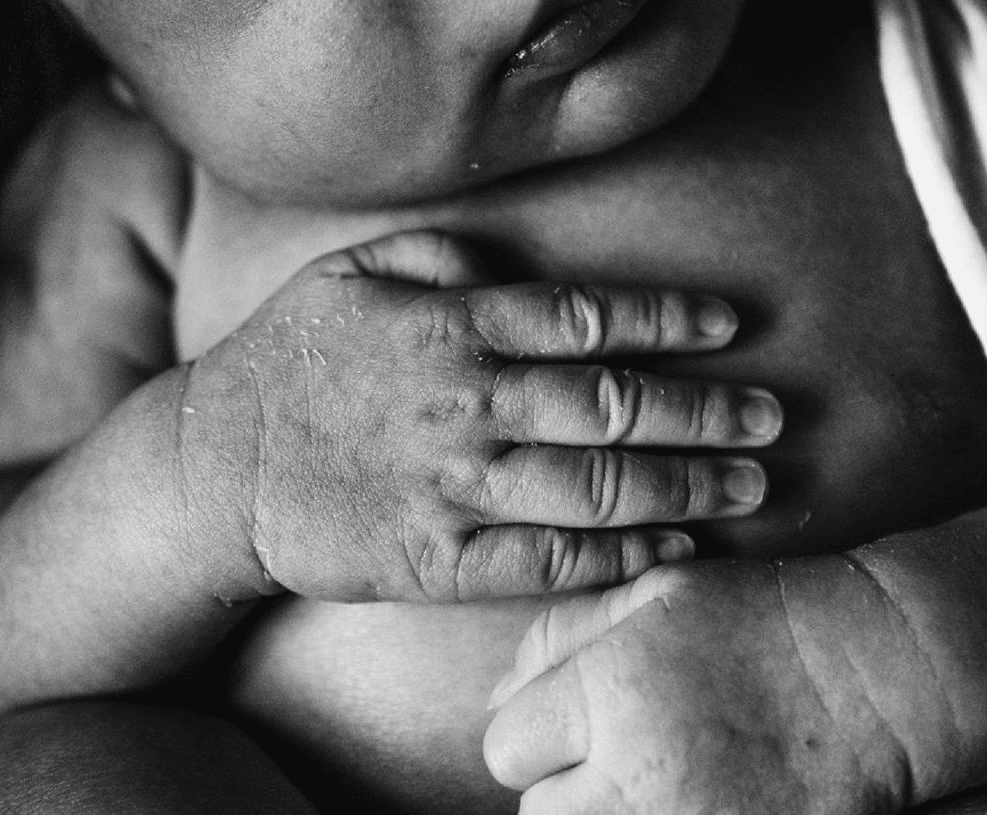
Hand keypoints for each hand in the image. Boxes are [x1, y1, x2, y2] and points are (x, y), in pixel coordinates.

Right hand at [183, 232, 782, 602]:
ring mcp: (457, 486)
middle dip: (707, 411)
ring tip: (751, 487)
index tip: (732, 328)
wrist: (215, 466)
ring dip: (687, 486)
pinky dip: (620, 556)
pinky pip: (549, 559)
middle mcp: (470, 404)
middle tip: (771, 419)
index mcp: (454, 328)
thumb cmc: (291, 361)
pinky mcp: (440, 558)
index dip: (670, 321)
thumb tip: (513, 268)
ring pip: (599, 486)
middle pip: (615, 406)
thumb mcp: (352, 273)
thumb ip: (440, 256)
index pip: (588, 318)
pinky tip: (677, 551)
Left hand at [482, 560, 914, 813]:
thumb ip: (560, 637)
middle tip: (611, 757)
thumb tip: (494, 697)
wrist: (874, 671)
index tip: (573, 721)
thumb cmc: (760, 616)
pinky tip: (681, 799)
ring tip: (646, 779)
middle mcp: (635, 769)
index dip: (534, 733)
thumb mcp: (656, 593)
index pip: (507, 747)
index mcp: (608, 688)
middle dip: (560, 787)